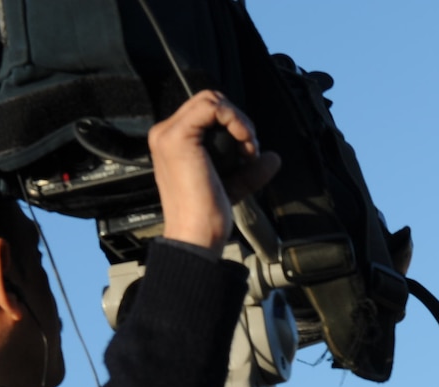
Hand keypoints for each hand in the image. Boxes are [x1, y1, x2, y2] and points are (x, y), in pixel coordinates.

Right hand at [147, 89, 281, 249]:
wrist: (197, 235)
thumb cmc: (209, 215)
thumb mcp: (234, 184)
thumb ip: (250, 169)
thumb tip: (273, 157)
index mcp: (174, 141)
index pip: (206, 111)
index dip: (233, 124)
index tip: (248, 153)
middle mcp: (166, 134)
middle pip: (210, 100)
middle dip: (238, 120)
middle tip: (250, 151)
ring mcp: (168, 134)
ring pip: (211, 99)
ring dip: (239, 121)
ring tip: (248, 151)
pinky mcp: (177, 137)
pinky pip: (211, 106)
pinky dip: (235, 120)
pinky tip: (244, 143)